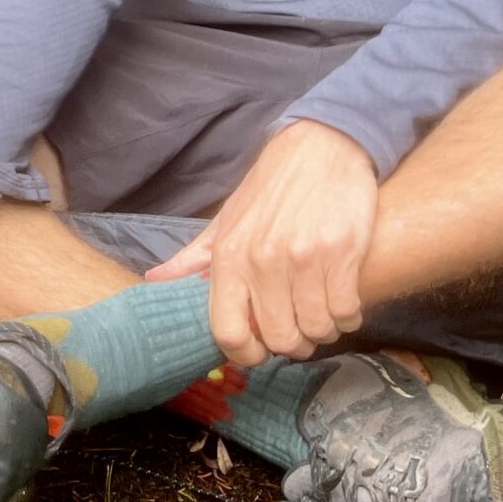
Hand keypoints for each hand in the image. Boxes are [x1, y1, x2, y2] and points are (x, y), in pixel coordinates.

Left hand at [146, 119, 376, 365]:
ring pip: (316, 329)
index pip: (229, 332)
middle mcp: (263, 260)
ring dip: (322, 331)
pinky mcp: (342, 253)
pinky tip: (342, 302)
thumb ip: (193, 256)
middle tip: (299, 330)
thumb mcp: (226, 219)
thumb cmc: (272, 187)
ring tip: (321, 313)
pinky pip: (346, 311)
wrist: (322, 147)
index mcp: (229, 256)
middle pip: (279, 338)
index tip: (260, 351)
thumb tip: (155, 280)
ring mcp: (304, 258)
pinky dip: (347, 317)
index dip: (246, 355)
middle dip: (292, 344)